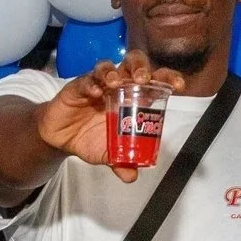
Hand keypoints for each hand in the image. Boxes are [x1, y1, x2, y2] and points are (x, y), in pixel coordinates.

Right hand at [33, 49, 185, 181]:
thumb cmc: (90, 138)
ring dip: (116, 72)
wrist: (61, 138)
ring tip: (117, 83)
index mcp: (133, 98)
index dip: (168, 78)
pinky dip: (92, 83)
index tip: (179, 86)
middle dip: (142, 68)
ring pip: (110, 66)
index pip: (155, 81)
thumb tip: (132, 176)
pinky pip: (87, 79)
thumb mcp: (107, 153)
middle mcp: (118, 86)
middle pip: (135, 64)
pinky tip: (95, 92)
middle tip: (143, 80)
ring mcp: (98, 83)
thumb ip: (121, 161)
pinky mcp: (78, 86)